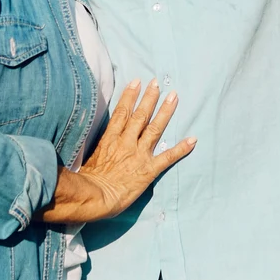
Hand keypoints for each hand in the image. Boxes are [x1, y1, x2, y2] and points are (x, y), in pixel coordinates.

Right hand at [44, 80, 194, 222]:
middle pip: (140, 115)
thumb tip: (89, 140)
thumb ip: (94, 147)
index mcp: (111, 139)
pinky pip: (167, 158)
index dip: (130, 96)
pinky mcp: (149, 170)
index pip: (122, 112)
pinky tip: (193, 139)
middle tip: (157, 82)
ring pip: (155, 129)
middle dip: (149, 98)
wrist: (95, 198)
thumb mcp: (87, 158)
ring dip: (165, 112)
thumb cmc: (86, 183)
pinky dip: (181, 149)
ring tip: (174, 97)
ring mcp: (139, 155)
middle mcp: (127, 143)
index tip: (137, 82)